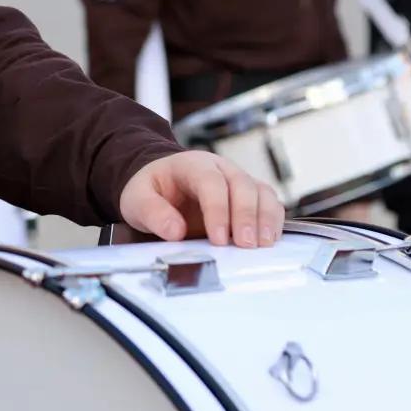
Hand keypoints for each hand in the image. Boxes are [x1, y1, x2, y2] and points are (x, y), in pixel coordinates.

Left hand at [118, 150, 284, 246]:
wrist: (161, 182)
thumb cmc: (151, 189)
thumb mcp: (138, 199)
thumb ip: (153, 212)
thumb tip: (174, 231)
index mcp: (192, 164)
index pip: (210, 182)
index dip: (217, 209)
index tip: (218, 238)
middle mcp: (221, 168)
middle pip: (242, 185)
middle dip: (246, 216)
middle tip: (245, 245)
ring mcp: (238, 181)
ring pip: (261, 192)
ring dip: (265, 219)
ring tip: (261, 246)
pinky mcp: (249, 197)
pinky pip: (269, 203)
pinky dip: (273, 221)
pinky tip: (268, 241)